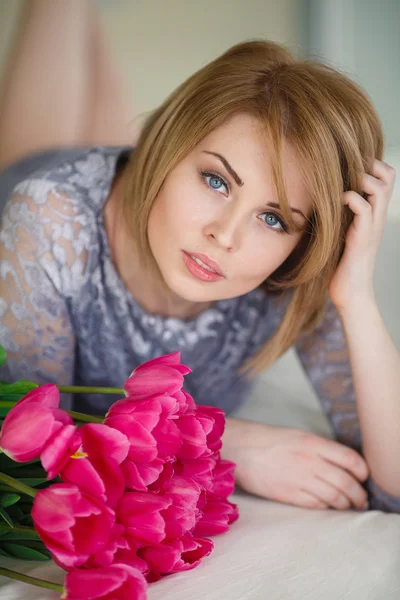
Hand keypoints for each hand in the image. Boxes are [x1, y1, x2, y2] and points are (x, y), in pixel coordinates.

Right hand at [221, 419, 368, 509]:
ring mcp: (298, 478)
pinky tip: (327, 505)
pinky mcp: (287, 494)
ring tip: (348, 506)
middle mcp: (308, 460)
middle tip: (361, 500)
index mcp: (312, 442)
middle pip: (345, 482)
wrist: (241, 448)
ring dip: (345, 504)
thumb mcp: (299, 435)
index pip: (350, 459)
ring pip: (333, 497)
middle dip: (358, 495)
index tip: (363, 477)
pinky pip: (315, 505)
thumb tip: (345, 464)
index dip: (362, 471)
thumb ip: (321, 448)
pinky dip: (326, 507)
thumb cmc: (270, 440)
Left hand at [328, 159, 395, 310]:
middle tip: (347, 174)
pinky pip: (363, 208)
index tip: (347, 168)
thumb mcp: (341, 231)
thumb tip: (319, 196)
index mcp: (373, 212)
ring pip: (379, 187)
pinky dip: (350, 199)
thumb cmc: (341, 264)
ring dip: (360, 180)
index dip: (372, 164)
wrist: (351, 293)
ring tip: (342, 189)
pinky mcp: (362, 238)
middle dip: (369, 165)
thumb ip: (340, 213)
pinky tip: (337, 204)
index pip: (386, 175)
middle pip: (389, 174)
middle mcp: (377, 216)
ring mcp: (372, 226)